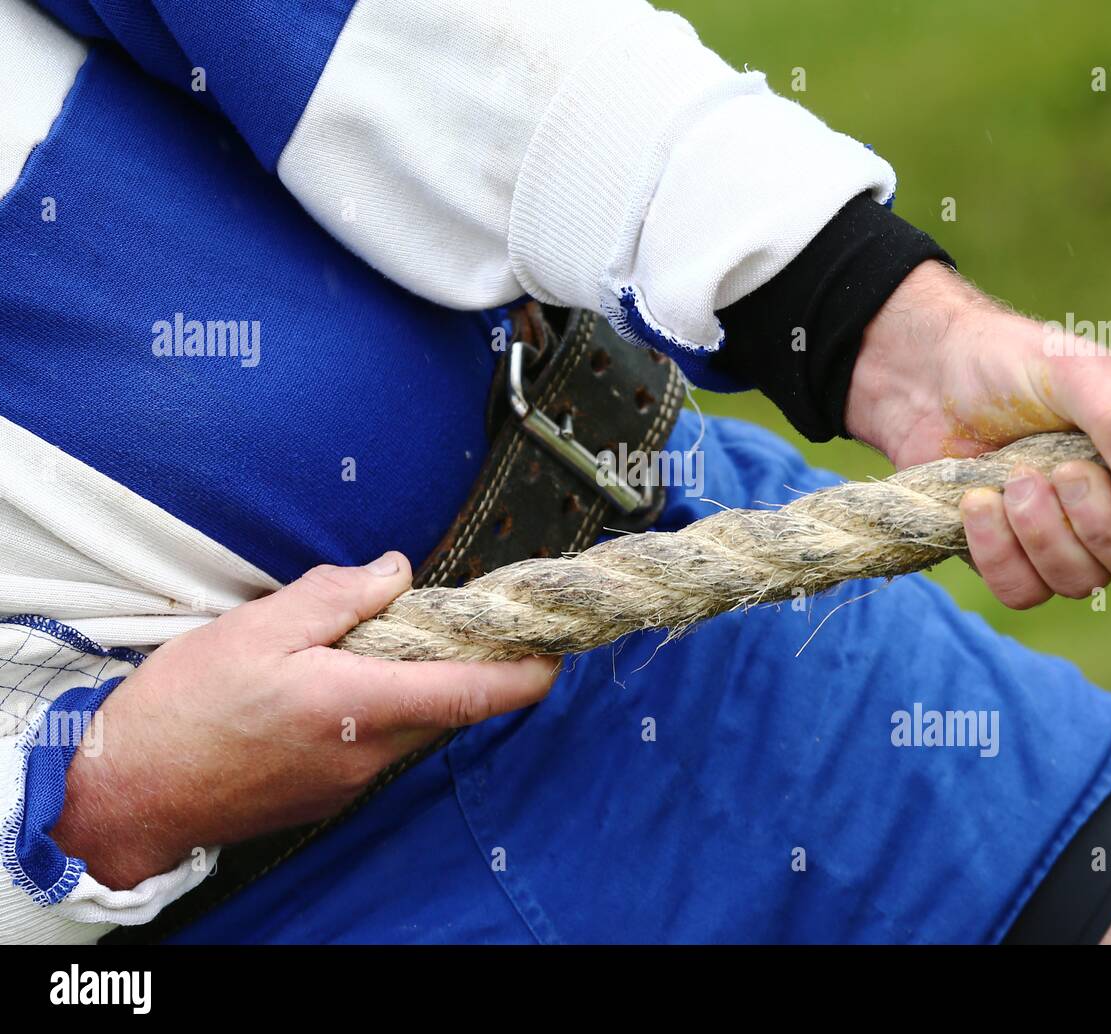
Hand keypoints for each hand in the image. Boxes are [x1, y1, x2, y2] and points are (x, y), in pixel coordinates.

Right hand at [52, 552, 557, 888]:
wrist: (127, 795)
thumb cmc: (184, 710)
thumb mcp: (257, 628)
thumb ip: (337, 596)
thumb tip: (396, 572)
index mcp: (360, 705)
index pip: (473, 694)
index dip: (526, 673)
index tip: (556, 650)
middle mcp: (368, 752)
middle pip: (450, 706)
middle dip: (465, 662)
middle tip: (451, 616)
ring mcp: (349, 779)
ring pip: (413, 723)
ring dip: (418, 682)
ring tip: (376, 639)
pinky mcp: (327, 791)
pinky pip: (378, 742)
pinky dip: (382, 706)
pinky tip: (338, 680)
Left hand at [844, 260, 1110, 608]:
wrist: (926, 379)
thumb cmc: (1010, 364)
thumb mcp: (1072, 370)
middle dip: (1103, 529)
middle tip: (1061, 471)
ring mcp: (1066, 538)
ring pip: (1081, 583)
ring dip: (1042, 534)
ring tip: (1011, 477)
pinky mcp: (1010, 557)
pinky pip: (1022, 592)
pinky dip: (998, 553)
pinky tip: (977, 504)